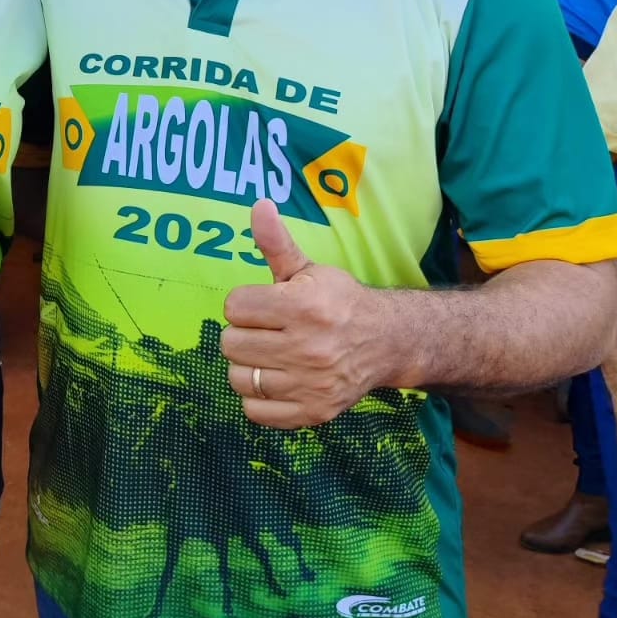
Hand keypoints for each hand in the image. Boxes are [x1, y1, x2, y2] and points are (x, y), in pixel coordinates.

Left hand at [221, 200, 384, 428]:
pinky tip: (275, 379)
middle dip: (243, 333)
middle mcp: (307, 348)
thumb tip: (259, 204)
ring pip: (238, 378)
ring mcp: (310, 385)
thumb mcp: (308, 269)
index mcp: (302, 307)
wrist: (385, 342)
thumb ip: (276, 242)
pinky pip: (254, 411)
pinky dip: (257, 398)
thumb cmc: (338, 301)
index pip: (234, 307)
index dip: (244, 303)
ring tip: (267, 355)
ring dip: (246, 365)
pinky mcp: (313, 413)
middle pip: (230, 343)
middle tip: (266, 330)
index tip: (263, 305)